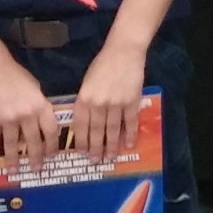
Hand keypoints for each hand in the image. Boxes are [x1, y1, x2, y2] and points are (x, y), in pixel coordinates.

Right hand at [0, 61, 60, 168]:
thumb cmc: (17, 78)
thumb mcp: (36, 90)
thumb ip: (40, 107)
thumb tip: (44, 125)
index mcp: (40, 106)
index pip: (51, 130)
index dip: (52, 145)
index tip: (52, 156)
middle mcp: (26, 115)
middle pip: (33, 141)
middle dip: (36, 157)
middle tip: (37, 169)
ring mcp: (7, 119)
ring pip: (12, 145)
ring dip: (14, 160)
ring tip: (15, 171)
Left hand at [73, 40, 147, 158]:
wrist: (123, 51)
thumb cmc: (102, 65)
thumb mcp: (87, 83)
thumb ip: (85, 102)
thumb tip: (86, 122)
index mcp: (84, 98)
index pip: (80, 126)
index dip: (81, 141)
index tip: (82, 153)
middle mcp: (98, 104)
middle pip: (96, 131)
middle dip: (95, 148)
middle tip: (96, 161)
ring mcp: (116, 103)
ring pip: (112, 130)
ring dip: (111, 146)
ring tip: (110, 157)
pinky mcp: (131, 101)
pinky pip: (130, 122)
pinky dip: (130, 135)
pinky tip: (130, 145)